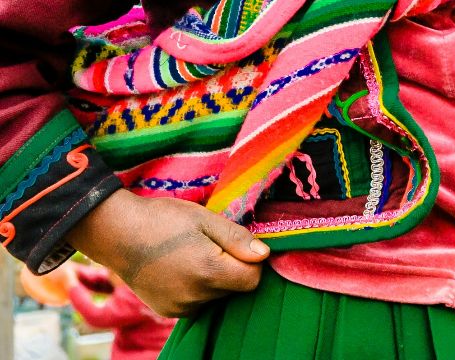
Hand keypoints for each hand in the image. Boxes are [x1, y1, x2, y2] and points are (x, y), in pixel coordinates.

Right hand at [65, 190, 268, 317]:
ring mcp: (179, 307)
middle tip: (209, 245)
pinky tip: (181, 269)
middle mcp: (195, 296)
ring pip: (217, 296)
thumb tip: (264, 255)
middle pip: (234, 288)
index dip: (251, 261)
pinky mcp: (167, 310)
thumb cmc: (163, 219)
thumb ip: (238, 238)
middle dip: (231, 268)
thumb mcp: (205, 219)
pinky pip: (197, 302)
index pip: (252, 280)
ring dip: (214, 280)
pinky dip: (197, 289)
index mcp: (208, 271)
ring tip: (192, 255)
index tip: (236, 244)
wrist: (116, 233)